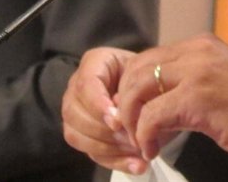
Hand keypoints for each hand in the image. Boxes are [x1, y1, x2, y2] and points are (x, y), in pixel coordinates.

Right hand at [62, 46, 149, 173]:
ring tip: (137, 152)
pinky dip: (114, 161)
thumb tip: (120, 119)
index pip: (85, 85)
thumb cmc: (149, 74)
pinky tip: (137, 165)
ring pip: (76, 135)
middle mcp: (76, 87)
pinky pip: (90, 152)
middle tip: (131, 139)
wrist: (153, 84)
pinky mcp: (82, 135)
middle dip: (103, 131)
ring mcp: (75, 112)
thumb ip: (133, 89)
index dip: (98, 106)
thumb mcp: (147, 72)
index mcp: (94, 63)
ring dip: (108, 148)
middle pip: (74, 113)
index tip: (117, 122)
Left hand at [115, 34, 227, 163]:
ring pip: (139, 89)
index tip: (131, 110)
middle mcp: (196, 51)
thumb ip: (188, 82)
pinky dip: (145, 135)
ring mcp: (196, 72)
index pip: (149, 57)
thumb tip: (155, 101)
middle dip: (125, 101)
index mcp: (201, 45)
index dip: (132, 85)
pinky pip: (153, 116)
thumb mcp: (218, 82)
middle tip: (127, 127)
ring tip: (139, 140)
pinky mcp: (196, 98)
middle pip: (138, 69)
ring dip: (131, 119)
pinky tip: (152, 149)